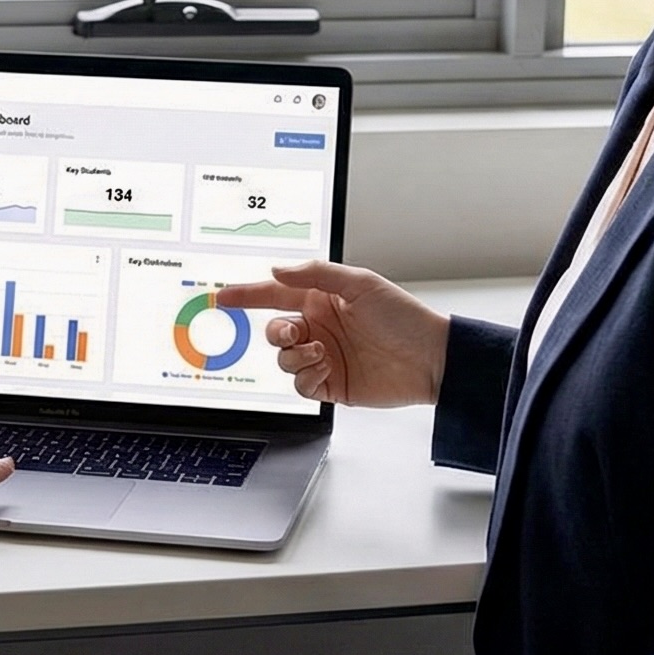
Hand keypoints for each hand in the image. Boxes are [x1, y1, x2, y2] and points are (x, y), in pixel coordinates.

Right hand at [216, 260, 449, 407]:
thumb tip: (276, 270)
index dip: (247, 295)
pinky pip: (299, 384)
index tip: (223, 297)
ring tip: (323, 353)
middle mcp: (319, 327)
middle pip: (273, 331)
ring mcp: (323, 357)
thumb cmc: (402, 317)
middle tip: (295, 333)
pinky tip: (326, 368)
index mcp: (321, 299)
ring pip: (283, 360)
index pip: (275, 294)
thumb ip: (315, 273)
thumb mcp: (360, 283)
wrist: (430, 360)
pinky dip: (305, 376)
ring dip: (295, 356)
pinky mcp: (330, 385)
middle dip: (276, 333)